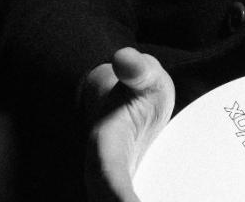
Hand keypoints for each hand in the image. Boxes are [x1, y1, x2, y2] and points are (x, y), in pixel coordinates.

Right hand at [80, 47, 175, 201]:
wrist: (118, 102)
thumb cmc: (131, 90)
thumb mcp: (140, 75)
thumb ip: (136, 69)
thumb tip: (126, 58)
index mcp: (104, 151)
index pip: (111, 185)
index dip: (124, 201)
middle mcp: (105, 180)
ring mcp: (115, 195)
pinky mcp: (128, 200)